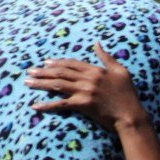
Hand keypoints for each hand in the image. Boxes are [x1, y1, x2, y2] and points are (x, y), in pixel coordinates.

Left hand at [26, 45, 147, 131]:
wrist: (131, 116)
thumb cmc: (128, 95)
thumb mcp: (121, 72)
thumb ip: (107, 57)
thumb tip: (97, 43)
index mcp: (95, 70)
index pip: (71, 63)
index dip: (57, 62)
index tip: (46, 62)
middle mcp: (87, 79)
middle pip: (60, 72)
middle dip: (43, 71)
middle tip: (30, 71)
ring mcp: (84, 91)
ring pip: (56, 85)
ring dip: (40, 83)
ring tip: (27, 83)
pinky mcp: (82, 105)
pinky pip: (60, 104)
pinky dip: (47, 105)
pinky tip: (35, 106)